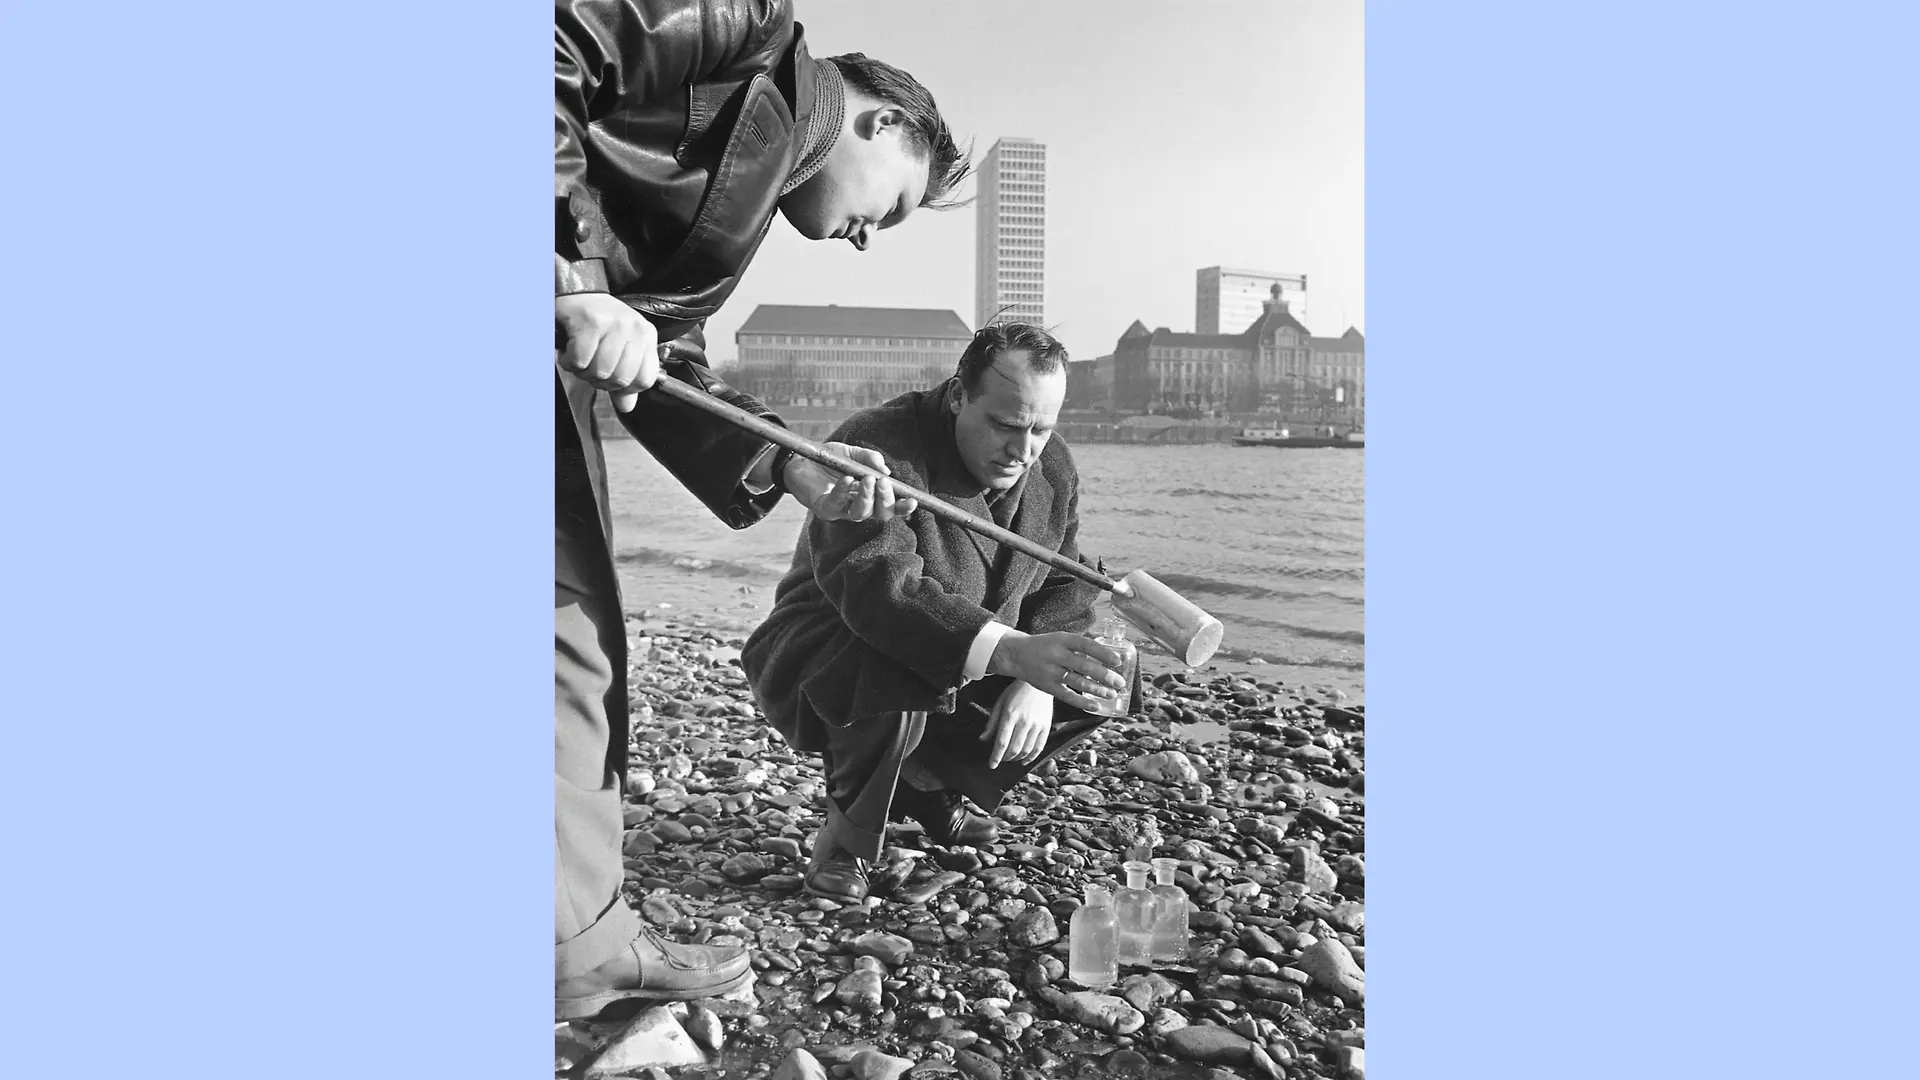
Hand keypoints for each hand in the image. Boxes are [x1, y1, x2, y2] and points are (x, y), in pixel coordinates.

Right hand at [555, 293, 658, 412]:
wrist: (575, 292)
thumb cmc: (596, 322)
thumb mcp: (617, 349)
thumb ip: (624, 381)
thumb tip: (627, 406)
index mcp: (646, 337)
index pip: (645, 380)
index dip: (624, 388)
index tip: (609, 379)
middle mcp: (634, 329)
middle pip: (621, 379)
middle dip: (599, 380)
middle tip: (590, 365)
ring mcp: (614, 324)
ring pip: (601, 372)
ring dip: (583, 371)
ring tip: (579, 357)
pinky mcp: (591, 322)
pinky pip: (581, 360)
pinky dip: (570, 361)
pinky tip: (569, 350)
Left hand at [788, 443, 920, 522]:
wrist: (800, 459)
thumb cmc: (828, 458)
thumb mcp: (851, 453)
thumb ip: (869, 458)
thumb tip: (885, 470)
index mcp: (869, 494)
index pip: (890, 506)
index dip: (903, 507)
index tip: (913, 500)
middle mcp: (858, 506)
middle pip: (880, 514)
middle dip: (887, 501)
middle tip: (883, 483)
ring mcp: (841, 510)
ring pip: (861, 514)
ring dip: (867, 498)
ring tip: (867, 479)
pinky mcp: (824, 509)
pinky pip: (837, 504)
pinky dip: (844, 491)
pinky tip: (846, 479)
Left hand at [980, 680, 1053, 768]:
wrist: (1038, 683)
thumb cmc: (1016, 692)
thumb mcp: (1000, 703)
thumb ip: (992, 722)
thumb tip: (983, 739)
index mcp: (1010, 715)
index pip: (1002, 742)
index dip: (996, 756)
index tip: (992, 765)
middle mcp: (1024, 721)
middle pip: (1014, 749)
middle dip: (1005, 758)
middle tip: (1001, 759)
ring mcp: (1036, 725)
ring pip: (1026, 750)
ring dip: (1017, 758)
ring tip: (1011, 758)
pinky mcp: (1046, 727)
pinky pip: (1039, 747)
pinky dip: (1031, 757)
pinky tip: (1025, 760)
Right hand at [987, 631, 1126, 709]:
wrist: (1017, 654)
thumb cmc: (1046, 646)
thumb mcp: (1062, 638)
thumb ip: (1082, 645)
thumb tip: (1110, 649)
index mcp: (1063, 640)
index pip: (1086, 645)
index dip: (1103, 654)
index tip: (1118, 662)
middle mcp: (1057, 655)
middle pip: (1084, 666)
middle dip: (1105, 676)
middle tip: (1120, 683)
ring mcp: (1051, 671)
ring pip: (1078, 682)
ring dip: (1097, 690)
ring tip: (1112, 694)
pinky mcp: (1047, 686)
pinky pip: (1067, 696)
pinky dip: (1083, 702)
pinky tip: (1096, 706)